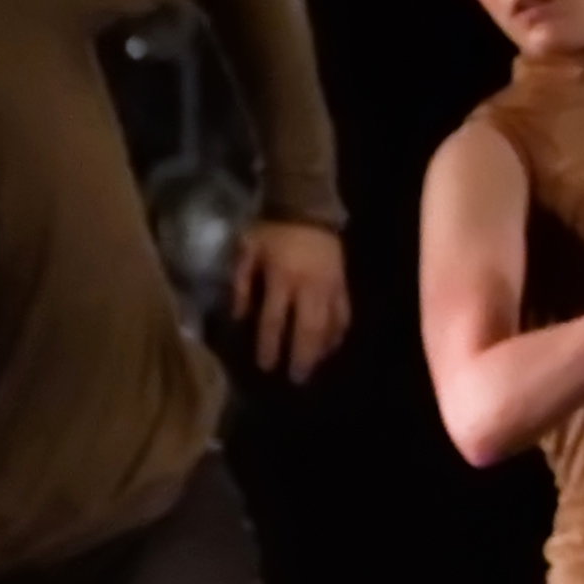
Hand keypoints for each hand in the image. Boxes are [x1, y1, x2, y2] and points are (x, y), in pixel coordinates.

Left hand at [225, 218, 352, 381]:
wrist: (306, 205)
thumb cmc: (270, 229)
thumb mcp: (246, 251)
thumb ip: (241, 285)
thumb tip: (238, 317)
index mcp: (281, 278)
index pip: (273, 320)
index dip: (269, 345)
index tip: (266, 366)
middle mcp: (308, 286)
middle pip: (307, 329)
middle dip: (301, 356)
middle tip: (296, 378)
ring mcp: (330, 286)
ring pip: (329, 325)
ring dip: (321, 349)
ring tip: (314, 368)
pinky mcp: (343, 283)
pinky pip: (345, 312)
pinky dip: (339, 332)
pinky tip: (333, 346)